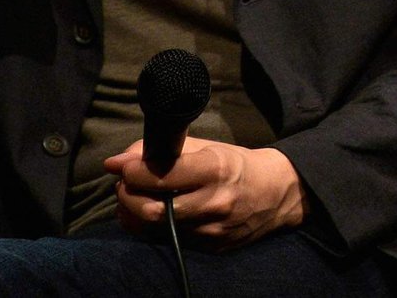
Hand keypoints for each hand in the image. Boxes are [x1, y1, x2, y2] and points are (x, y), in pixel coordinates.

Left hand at [106, 137, 305, 248]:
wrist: (278, 194)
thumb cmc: (238, 165)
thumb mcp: (209, 148)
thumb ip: (167, 152)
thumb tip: (121, 160)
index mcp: (216, 170)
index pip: (163, 175)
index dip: (132, 171)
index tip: (118, 164)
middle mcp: (214, 203)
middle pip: (151, 209)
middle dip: (126, 195)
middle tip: (123, 182)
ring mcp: (211, 231)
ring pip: (153, 229)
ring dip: (132, 212)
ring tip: (133, 197)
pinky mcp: (209, 249)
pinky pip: (166, 239)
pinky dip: (149, 226)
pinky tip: (149, 213)